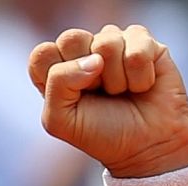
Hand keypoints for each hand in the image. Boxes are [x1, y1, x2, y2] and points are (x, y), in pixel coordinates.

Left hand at [28, 24, 187, 177]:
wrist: (145, 146)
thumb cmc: (100, 133)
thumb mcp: (60, 120)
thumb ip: (58, 83)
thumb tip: (94, 59)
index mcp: (56, 69)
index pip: (42, 54)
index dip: (57, 75)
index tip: (74, 98)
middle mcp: (83, 50)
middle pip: (71, 37)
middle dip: (86, 74)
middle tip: (98, 93)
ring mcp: (115, 43)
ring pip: (107, 42)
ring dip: (116, 79)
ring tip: (121, 92)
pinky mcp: (145, 43)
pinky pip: (138, 48)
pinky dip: (140, 77)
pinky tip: (142, 86)